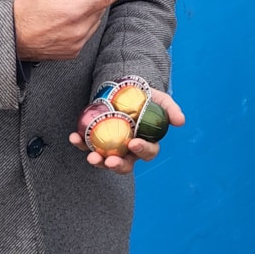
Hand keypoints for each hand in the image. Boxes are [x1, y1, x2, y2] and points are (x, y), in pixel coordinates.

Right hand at [14, 0, 134, 61]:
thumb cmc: (23, 13)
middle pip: (97, 9)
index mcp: (73, 13)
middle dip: (87, 1)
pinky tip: (60, 25)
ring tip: (60, 14)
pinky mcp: (73, 52)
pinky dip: (79, 27)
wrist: (11, 39)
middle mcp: (78, 30)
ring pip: (93, 22)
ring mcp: (76, 44)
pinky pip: (85, 35)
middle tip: (66, 0)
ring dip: (84, 14)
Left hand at [69, 88, 185, 174]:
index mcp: (146, 143)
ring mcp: (112, 146)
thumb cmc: (146, 96)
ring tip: (91, 156)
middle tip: (109, 161)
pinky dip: (80, 143)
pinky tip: (73, 137)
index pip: (148, 152)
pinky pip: (88, 145)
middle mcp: (129, 150)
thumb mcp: (159, 99)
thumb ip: (170, 109)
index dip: (142, 150)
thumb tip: (181, 121)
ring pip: (105, 160)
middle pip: (125, 164)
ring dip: (98, 161)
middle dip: (117, 165)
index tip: (134, 143)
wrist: (124, 88)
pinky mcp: (96, 140)